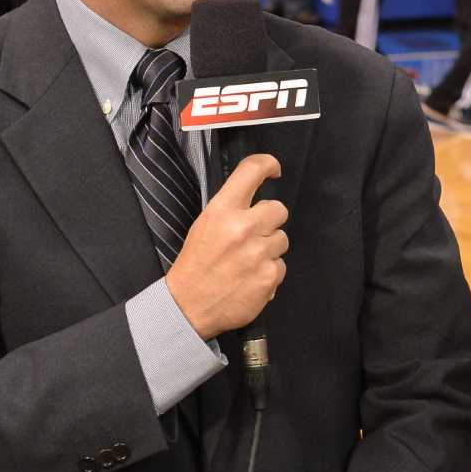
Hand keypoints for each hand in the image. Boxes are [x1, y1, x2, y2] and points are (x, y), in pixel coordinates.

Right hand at [165, 155, 286, 340]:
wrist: (188, 307)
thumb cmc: (195, 265)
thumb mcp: (204, 225)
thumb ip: (230, 208)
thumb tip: (255, 196)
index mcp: (222, 210)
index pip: (252, 171)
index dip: (268, 164)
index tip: (274, 169)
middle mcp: (243, 227)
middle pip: (279, 209)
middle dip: (270, 221)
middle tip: (255, 234)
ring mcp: (258, 253)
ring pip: (282, 239)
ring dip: (270, 248)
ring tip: (248, 261)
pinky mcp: (269, 276)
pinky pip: (281, 266)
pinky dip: (269, 272)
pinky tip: (250, 278)